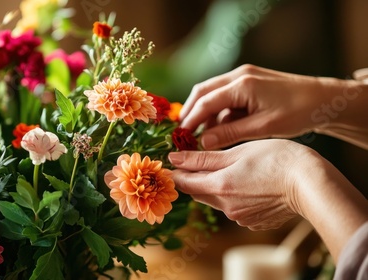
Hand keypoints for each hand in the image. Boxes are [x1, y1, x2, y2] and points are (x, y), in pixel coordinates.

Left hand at [169, 139, 367, 259]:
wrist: (312, 184)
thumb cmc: (277, 160)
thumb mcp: (238, 152)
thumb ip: (203, 158)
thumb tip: (173, 159)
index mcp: (219, 187)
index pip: (184, 183)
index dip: (176, 172)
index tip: (172, 161)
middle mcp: (226, 207)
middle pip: (199, 192)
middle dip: (194, 178)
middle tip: (197, 161)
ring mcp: (241, 217)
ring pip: (217, 200)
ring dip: (215, 186)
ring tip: (229, 168)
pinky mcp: (254, 222)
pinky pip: (234, 208)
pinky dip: (234, 195)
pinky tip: (248, 183)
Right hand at [180, 64, 367, 149]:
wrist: (324, 99)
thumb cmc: (298, 112)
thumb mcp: (264, 127)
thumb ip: (231, 133)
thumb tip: (204, 142)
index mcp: (243, 84)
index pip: (206, 102)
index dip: (190, 120)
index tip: (181, 137)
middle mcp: (239, 75)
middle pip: (203, 92)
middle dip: (190, 112)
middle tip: (182, 134)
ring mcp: (244, 76)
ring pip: (212, 93)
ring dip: (204, 113)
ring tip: (201, 136)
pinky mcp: (248, 82)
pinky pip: (225, 96)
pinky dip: (218, 111)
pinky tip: (219, 128)